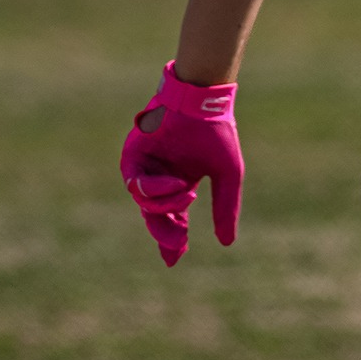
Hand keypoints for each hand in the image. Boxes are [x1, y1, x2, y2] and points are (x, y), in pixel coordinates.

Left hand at [120, 62, 242, 266]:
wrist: (202, 101)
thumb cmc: (216, 133)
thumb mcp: (227, 176)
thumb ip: (226, 208)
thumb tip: (227, 242)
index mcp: (182, 182)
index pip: (174, 217)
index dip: (174, 239)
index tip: (175, 258)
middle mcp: (161, 177)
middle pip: (156, 216)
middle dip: (166, 232)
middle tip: (179, 240)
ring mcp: (146, 167)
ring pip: (145, 203)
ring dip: (166, 206)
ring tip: (188, 194)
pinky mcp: (133, 156)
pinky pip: (135, 183)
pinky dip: (154, 189)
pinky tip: (176, 183)